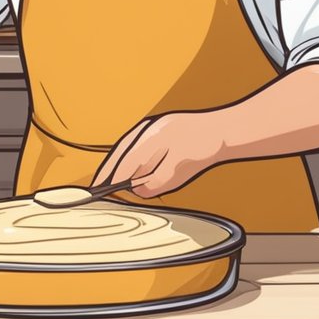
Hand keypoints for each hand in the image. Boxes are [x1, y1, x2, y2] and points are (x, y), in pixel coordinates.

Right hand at [92, 113, 226, 198]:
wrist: (223, 129)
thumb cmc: (202, 149)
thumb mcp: (178, 172)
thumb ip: (155, 182)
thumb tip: (136, 189)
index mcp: (149, 140)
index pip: (124, 165)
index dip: (111, 180)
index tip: (99, 193)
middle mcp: (146, 130)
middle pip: (120, 153)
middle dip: (107, 171)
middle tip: (95, 187)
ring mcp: (151, 126)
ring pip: (126, 146)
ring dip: (116, 163)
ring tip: (105, 179)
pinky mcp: (157, 127)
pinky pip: (135, 143)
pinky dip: (127, 156)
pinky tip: (127, 165)